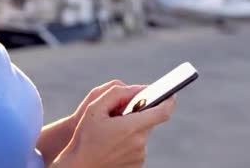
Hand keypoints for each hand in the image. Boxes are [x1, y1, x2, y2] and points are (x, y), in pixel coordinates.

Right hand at [56, 85, 175, 167]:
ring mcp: (140, 156)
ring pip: (142, 134)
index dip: (169, 101)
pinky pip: (138, 147)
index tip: (171, 94)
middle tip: (120, 113)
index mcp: (131, 128)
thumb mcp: (94, 108)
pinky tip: (113, 144)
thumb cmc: (85, 136)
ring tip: (111, 133)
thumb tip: (138, 89)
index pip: (162, 112)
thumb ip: (117, 93)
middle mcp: (140, 143)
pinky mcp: (137, 165)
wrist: (79, 167)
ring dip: (132, 129)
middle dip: (138, 114)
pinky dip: (129, 141)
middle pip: (149, 121)